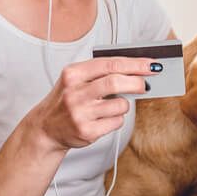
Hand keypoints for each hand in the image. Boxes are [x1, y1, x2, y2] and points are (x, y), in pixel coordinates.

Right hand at [27, 57, 155, 152]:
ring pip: (120, 105)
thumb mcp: (76, 79)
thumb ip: (101, 72)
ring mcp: (80, 113)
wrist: (45, 128)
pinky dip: (117, 119)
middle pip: (116, 82)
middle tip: (145, 84)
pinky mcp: (87, 132)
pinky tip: (104, 119)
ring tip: (112, 106)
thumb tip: (137, 69)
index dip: (135, 64)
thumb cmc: (66, 100)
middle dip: (137, 83)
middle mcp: (74, 93)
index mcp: (73, 74)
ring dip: (124, 105)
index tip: (151, 64)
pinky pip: (117, 122)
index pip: (110, 64)